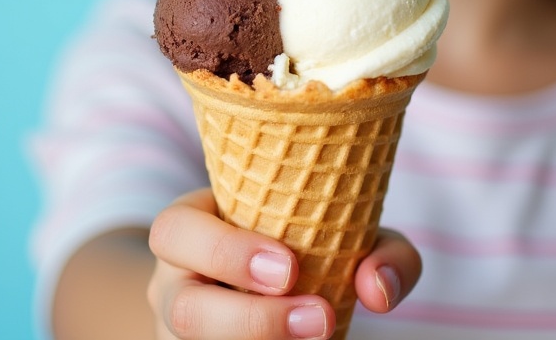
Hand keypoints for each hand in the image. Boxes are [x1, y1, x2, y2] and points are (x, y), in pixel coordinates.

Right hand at [147, 188, 420, 339]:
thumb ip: (381, 249)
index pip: (177, 230)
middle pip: (183, 307)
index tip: (291, 268)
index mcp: (192, 226)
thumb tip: (378, 289)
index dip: (226, 251)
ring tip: (320, 339)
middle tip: (320, 318)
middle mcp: (174, 281)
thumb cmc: (308, 244)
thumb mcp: (345, 231)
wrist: (271, 287)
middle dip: (251, 319)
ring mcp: (177, 329)